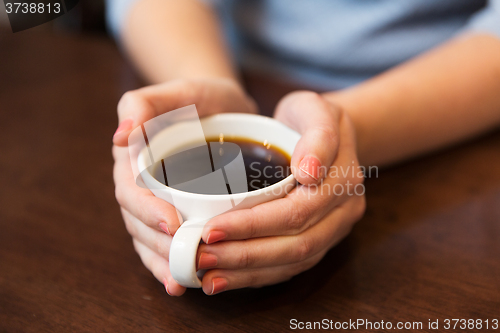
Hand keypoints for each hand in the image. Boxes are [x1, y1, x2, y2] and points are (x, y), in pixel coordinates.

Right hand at [112, 78, 256, 295]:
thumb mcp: (179, 91)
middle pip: (138, 221)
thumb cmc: (201, 98)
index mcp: (134, 157)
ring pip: (148, 237)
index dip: (148, 211)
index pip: (132, 190)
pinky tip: (181, 280)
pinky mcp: (173, 211)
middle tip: (185, 258)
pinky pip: (164, 241)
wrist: (223, 107)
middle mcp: (140, 182)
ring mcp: (155, 200)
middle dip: (158, 243)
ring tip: (181, 280)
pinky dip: (170, 262)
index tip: (173, 224)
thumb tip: (121, 134)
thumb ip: (145, 103)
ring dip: (162, 261)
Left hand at [195, 91, 365, 294]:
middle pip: (295, 245)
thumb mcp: (315, 109)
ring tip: (208, 277)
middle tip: (201, 256)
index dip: (253, 225)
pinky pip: (291, 267)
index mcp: (343, 181)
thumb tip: (308, 172)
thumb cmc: (310, 117)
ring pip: (292, 263)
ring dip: (247, 273)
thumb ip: (318, 135)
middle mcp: (342, 212)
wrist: (326, 133)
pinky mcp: (319, 241)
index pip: (295, 212)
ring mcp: (333, 230)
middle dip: (244, 255)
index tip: (211, 229)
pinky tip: (226, 278)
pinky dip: (257, 276)